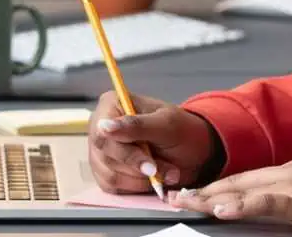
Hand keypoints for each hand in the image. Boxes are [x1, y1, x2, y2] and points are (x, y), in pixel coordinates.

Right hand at [86, 92, 217, 193]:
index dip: (125, 152)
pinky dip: (137, 187)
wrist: (192, 152)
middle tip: (168, 171)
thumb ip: (136, 125)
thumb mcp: (166, 124)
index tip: (149, 166)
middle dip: (140, 167)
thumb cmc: (181, 131)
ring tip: (167, 171)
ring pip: (110, 175)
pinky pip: (113, 188)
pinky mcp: (105, 173)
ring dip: (143, 180)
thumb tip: (104, 126)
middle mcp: (100, 127)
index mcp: (112, 105)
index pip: (103, 133)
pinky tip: (153, 178)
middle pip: (106, 156)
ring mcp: (100, 152)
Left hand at [171, 158, 291, 235]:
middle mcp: (287, 172)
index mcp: (290, 170)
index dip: (215, 184)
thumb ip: (291, 198)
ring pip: (245, 189)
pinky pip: (268, 203)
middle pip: (237, 181)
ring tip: (187, 202)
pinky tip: (223, 209)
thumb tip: (269, 208)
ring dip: (212, 196)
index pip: (245, 178)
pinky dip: (243, 205)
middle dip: (204, 189)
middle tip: (174, 196)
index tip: (191, 191)